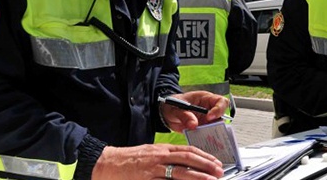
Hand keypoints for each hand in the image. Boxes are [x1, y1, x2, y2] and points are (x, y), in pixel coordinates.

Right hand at [92, 144, 222, 178]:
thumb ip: (167, 156)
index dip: (204, 156)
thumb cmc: (130, 159)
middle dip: (206, 166)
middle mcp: (160, 157)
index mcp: (162, 149)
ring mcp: (153, 169)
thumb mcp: (151, 152)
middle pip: (187, 159)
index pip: (188, 150)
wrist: (107, 163)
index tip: (216, 162)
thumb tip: (185, 162)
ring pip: (179, 172)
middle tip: (219, 172)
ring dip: (197, 177)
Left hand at [160, 91, 229, 132]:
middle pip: (222, 116)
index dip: (219, 109)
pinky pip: (208, 135)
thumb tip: (194, 125)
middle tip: (208, 130)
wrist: (166, 114)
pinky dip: (206, 139)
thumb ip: (184, 115)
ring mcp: (207, 121)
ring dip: (212, 133)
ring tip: (205, 138)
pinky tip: (201, 142)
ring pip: (216, 128)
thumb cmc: (173, 105)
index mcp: (205, 99)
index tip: (209, 117)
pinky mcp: (203, 129)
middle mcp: (209, 109)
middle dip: (218, 124)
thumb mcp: (176, 108)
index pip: (220, 101)